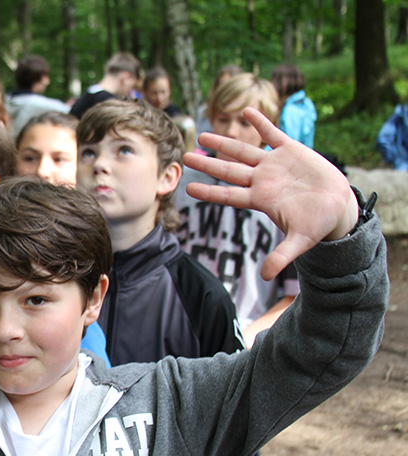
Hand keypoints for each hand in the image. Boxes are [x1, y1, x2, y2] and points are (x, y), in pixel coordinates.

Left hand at [183, 107, 357, 280]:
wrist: (339, 208)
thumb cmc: (317, 225)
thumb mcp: (300, 241)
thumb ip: (281, 256)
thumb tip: (265, 277)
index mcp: (261, 199)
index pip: (229, 195)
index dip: (210, 192)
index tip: (189, 189)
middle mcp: (262, 180)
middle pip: (229, 171)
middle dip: (207, 164)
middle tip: (185, 158)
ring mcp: (275, 164)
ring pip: (244, 151)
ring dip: (224, 143)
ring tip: (202, 135)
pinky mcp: (291, 150)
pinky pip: (273, 133)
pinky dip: (261, 123)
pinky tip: (247, 111)